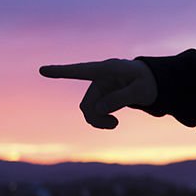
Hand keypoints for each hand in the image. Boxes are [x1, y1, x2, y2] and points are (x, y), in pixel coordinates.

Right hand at [39, 59, 157, 128]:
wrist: (152, 82)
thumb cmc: (148, 82)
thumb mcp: (142, 91)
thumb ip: (122, 98)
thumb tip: (99, 109)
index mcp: (108, 69)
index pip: (81, 71)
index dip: (62, 71)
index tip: (42, 70)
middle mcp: (100, 77)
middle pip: (87, 102)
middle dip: (96, 118)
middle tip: (114, 126)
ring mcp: (99, 87)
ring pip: (88, 109)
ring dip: (98, 121)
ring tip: (115, 125)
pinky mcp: (101, 95)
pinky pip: (93, 111)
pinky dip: (100, 120)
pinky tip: (113, 123)